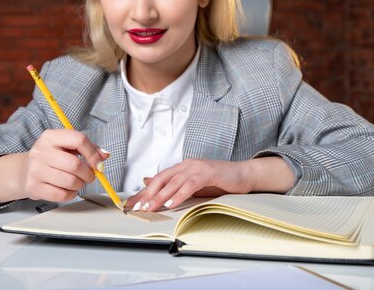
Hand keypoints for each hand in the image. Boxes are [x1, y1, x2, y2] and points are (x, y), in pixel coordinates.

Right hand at [0, 129, 108, 203]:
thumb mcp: (66, 146)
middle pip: (75, 164)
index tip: (98, 163)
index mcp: (50, 137)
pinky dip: (71, 194)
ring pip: (70, 181)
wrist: (23, 171)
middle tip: (89, 176)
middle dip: (88, 174)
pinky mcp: (33, 187)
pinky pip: (62, 195)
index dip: (93, 153)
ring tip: (78, 182)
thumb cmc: (51, 157)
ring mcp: (35, 170)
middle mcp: (40, 151)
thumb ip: (87, 148)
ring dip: (80, 184)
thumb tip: (104, 155)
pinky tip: (68, 189)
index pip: (78, 139)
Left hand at [125, 156, 295, 211]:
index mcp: (181, 167)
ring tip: (150, 207)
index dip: (143, 192)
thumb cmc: (219, 181)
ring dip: (160, 196)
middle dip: (148, 194)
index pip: (158, 180)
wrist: (243, 175)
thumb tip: (150, 183)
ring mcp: (197, 167)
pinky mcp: (208, 173)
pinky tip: (171, 203)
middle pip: (161, 179)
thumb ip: (175, 185)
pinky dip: (180, 194)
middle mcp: (186, 165)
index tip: (131, 204)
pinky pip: (190, 184)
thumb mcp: (193, 185)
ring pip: (173, 182)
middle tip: (136, 207)